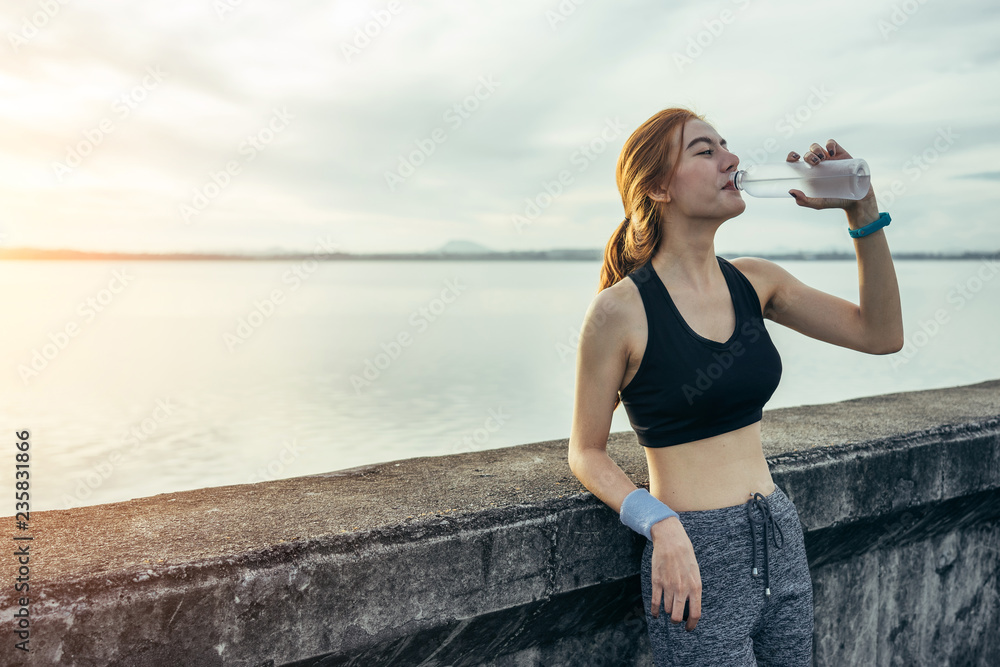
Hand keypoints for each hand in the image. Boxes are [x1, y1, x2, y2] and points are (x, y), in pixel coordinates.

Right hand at [649, 516, 701, 631]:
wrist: (671, 541)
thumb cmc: (685, 557)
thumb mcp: (695, 574)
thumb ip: (693, 591)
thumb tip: (690, 608)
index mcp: (695, 587)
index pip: (695, 614)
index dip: (691, 625)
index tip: (688, 628)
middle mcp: (682, 589)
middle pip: (678, 616)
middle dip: (677, 621)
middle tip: (676, 620)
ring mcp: (668, 586)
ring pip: (667, 609)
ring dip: (667, 611)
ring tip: (667, 609)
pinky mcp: (657, 582)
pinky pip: (655, 602)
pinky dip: (654, 611)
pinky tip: (655, 614)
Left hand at [786, 139, 876, 213]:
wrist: (857, 200)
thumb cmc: (835, 201)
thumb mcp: (818, 203)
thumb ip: (804, 201)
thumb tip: (791, 191)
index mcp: (808, 174)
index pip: (795, 161)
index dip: (791, 156)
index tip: (794, 159)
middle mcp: (816, 164)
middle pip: (807, 153)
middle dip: (808, 155)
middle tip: (815, 163)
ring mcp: (828, 158)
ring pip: (816, 147)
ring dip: (816, 149)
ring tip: (821, 159)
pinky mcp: (840, 154)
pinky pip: (832, 143)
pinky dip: (829, 144)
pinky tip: (831, 152)